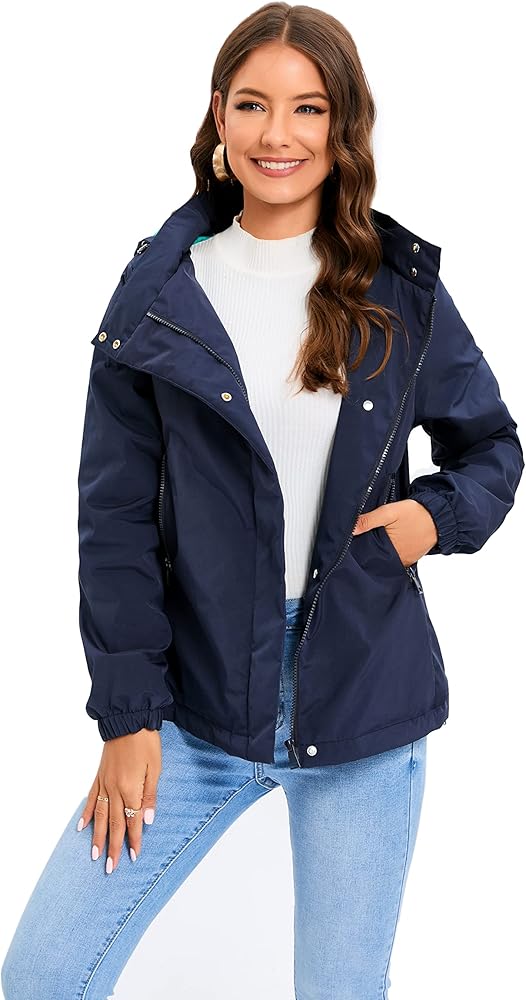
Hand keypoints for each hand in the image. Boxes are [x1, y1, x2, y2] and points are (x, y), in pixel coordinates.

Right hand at [77, 728, 161, 872]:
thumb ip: (150, 795)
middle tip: (110, 868)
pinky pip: (90, 798)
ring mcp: (104, 783)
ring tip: (94, 855)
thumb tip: (147, 820)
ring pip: (99, 815)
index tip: (133, 857)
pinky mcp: (99, 775)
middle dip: (112, 846)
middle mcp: (114, 789)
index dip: (134, 840)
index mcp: (130, 788)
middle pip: (113, 823)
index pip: (132, 821)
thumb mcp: (155, 768)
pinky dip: (85, 814)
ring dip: (96, 837)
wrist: (128, 719)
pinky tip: (81, 827)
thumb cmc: (146, 742)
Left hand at [352, 498, 438, 566]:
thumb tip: (351, 528)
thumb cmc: (417, 514)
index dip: (360, 547)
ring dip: (382, 550)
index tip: (354, 542)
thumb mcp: (390, 512)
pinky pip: (398, 557)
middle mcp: (398, 559)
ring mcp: (405, 560)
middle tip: (367, 538)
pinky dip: (393, 551)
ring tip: (379, 539)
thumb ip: (369, 520)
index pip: (368, 553)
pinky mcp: (411, 558)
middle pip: (377, 557)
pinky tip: (392, 541)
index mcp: (390, 549)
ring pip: (387, 557)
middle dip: (370, 549)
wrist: (440, 516)